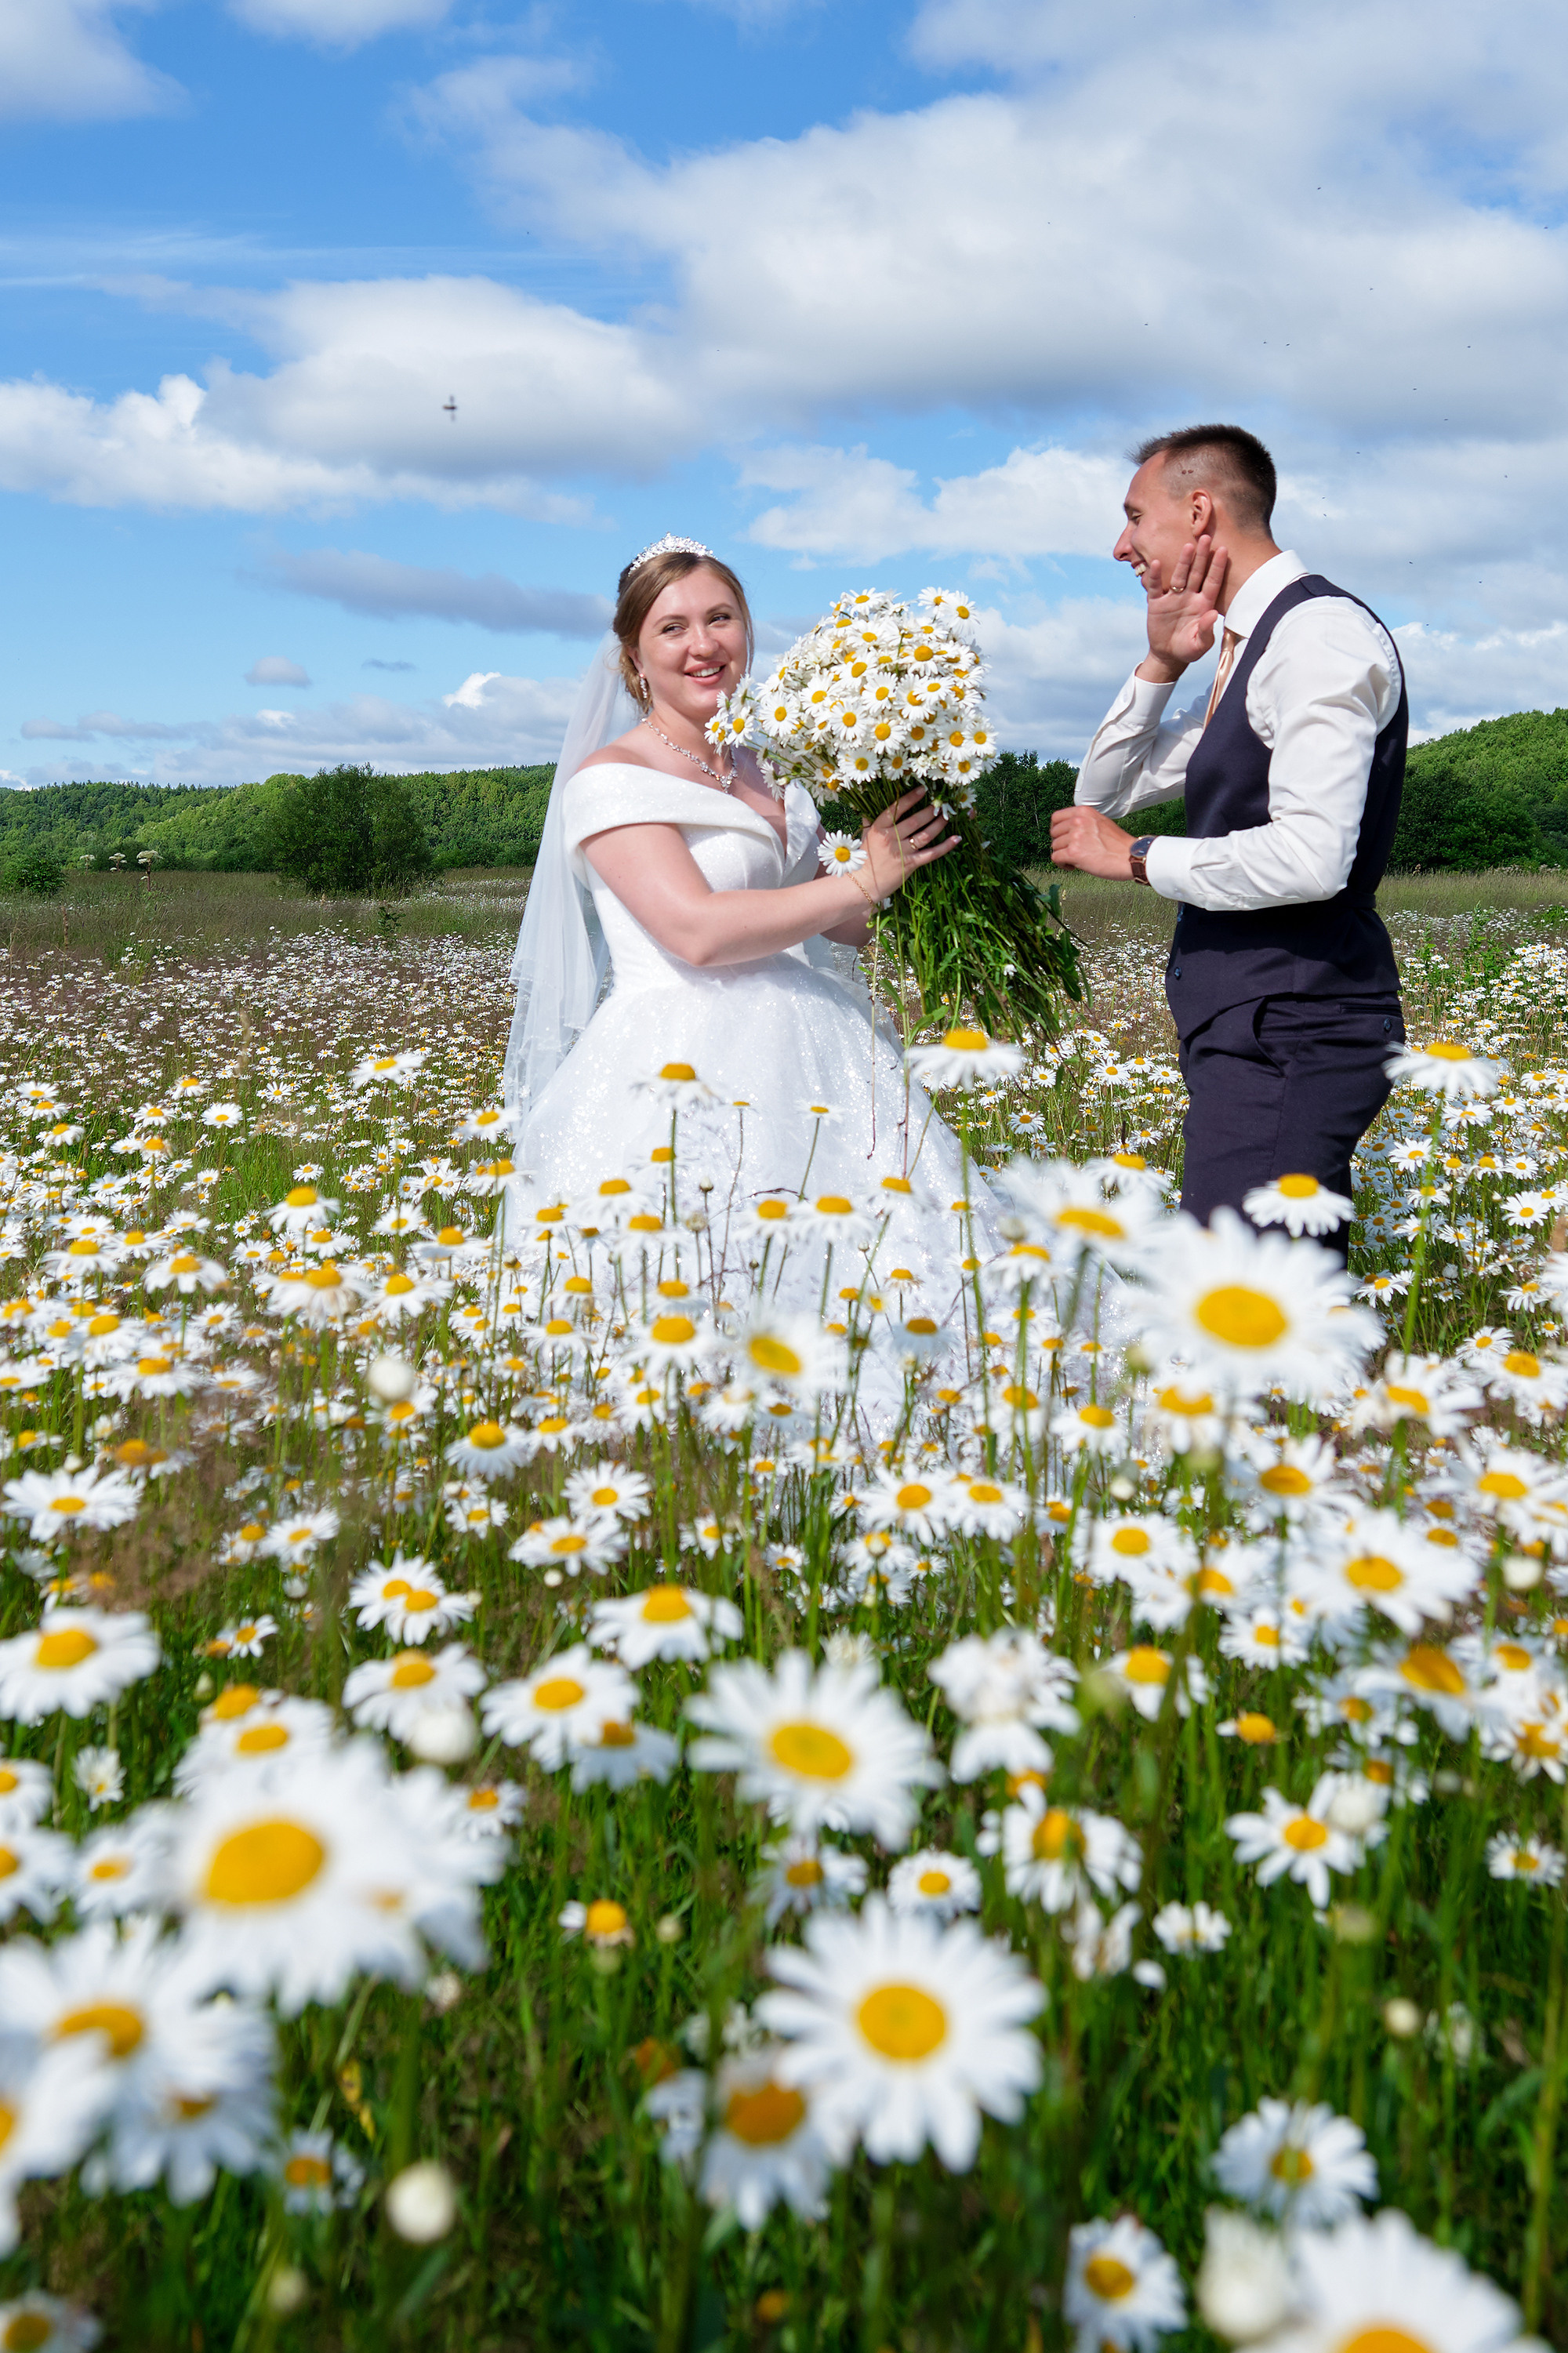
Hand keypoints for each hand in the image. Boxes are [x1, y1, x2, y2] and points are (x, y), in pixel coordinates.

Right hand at [860, 789, 959, 897]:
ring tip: (946, 817)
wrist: (862, 884)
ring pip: (925, 835)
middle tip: (939, 805)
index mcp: (879, 829)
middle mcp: (891, 838)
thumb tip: (868, 808)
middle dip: (929, 811)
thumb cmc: (863, 860)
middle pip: (915, 821)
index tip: (922, 790)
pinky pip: (931, 853)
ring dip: (938, 824)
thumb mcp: (865, 837)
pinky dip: (945, 846)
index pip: (896, 809)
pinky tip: (956, 838)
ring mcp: (902, 852)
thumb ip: (869, 822)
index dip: (910, 798)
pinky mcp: (910, 864)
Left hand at [1050, 805, 1135, 878]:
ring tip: (1077, 859)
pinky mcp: (1073, 852)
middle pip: (1054, 832)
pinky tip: (1073, 866)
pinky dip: (1062, 864)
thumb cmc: (1119, 844)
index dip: (1056, 829)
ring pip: (1054, 846)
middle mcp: (1078, 821)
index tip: (1060, 836)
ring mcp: (1075, 836)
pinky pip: (1055, 858)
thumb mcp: (1101, 822)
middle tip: (1071, 850)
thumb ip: (1084, 822)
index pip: (1056, 817)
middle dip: (1061, 843)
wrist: (1130, 857)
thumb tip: (1068, 830)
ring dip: (1063, 855)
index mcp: (1084, 812)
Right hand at [1137, 532, 1228, 681]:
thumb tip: (1213, 614)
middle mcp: (1190, 596)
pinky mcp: (1156, 603)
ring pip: (1179, 576)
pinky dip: (1155, 576)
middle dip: (1201, 556)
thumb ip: (1207, 630)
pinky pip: (1155, 587)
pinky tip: (1156, 564)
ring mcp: (1173, 598)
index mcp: (1203, 604)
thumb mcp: (1199, 644)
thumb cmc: (1188, 649)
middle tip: (1206, 537)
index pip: (1213, 582)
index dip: (1218, 566)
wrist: (1168, 655)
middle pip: (1197, 573)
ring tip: (1187, 546)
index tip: (1224, 550)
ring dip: (1183, 562)